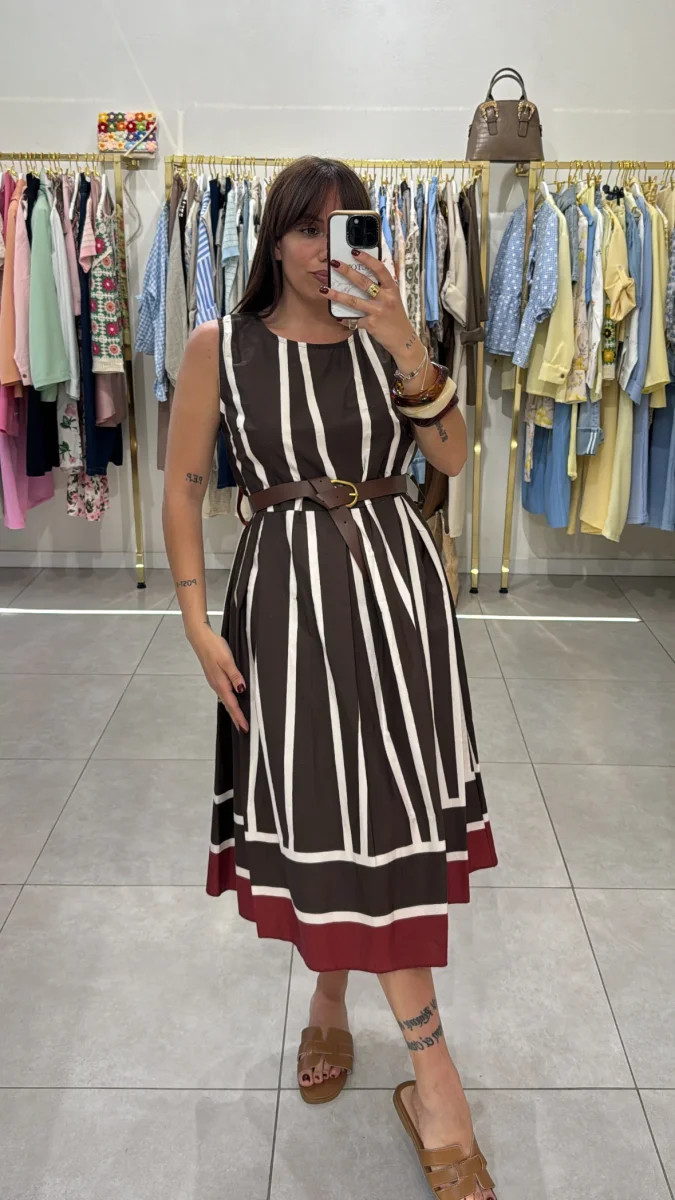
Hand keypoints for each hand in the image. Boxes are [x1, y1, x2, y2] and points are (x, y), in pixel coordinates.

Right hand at [189, 625, 248, 733]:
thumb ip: (235, 676)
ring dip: (232, 710)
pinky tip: (232, 701)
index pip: (232, 704)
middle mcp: (217, 685)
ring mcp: (214, 682)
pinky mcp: (214, 677)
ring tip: (239, 719)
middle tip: (243, 729)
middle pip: (228, 705)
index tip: (245, 727)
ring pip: (225, 700)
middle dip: (236, 717)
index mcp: (221, 683)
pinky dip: (229, 701)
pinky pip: (223, 693)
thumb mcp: (227, 660)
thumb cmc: (214, 647)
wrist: (200, 638)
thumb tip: (242, 690)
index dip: (239, 716)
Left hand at [322, 252, 422, 369]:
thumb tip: (363, 276)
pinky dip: (344, 318)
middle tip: (334, 263)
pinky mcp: (372, 324)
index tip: (354, 252)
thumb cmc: (395, 317)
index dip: (368, 259)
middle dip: (347, 272)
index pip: (380, 270)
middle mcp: (385, 298)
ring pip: (354, 301)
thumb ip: (382, 289)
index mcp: (391, 289)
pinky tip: (337, 316)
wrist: (403, 339)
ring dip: (337, 295)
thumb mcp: (393, 299)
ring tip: (324, 290)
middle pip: (363, 282)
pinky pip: (354, 320)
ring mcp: (378, 312)